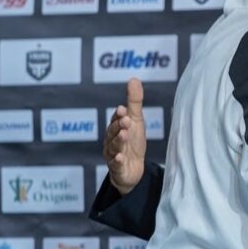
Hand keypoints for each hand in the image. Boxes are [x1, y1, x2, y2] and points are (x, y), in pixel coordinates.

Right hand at [102, 78, 146, 194]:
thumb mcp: (136, 121)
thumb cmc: (133, 142)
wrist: (133, 169)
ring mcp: (113, 155)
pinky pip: (116, 165)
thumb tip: (134, 78)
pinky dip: (117, 160)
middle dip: (118, 126)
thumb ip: (134, 102)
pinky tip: (120, 156)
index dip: (118, 115)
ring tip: (124, 134)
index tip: (123, 109)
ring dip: (118, 141)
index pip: (116, 120)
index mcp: (115, 128)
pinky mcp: (117, 169)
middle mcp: (111, 141)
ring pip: (114, 147)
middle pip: (113, 132)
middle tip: (126, 120)